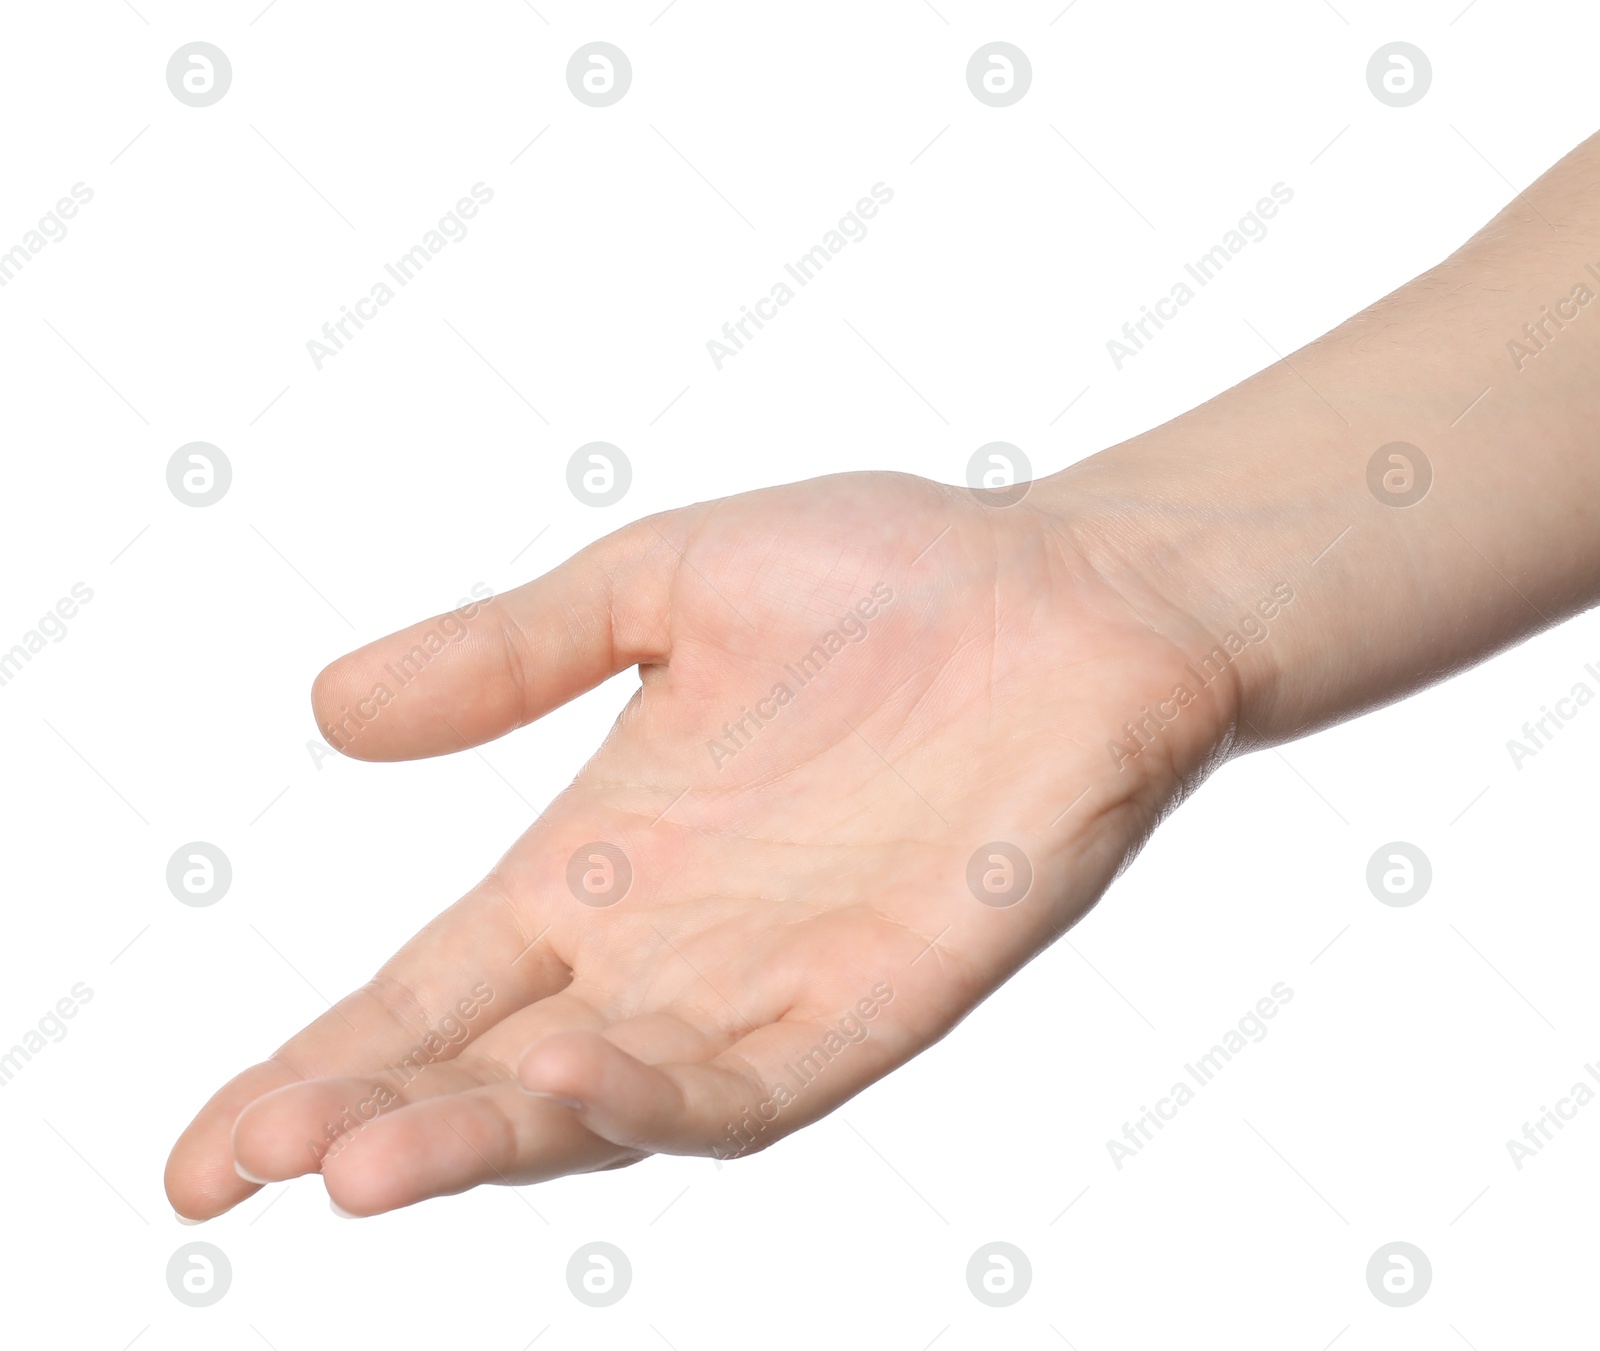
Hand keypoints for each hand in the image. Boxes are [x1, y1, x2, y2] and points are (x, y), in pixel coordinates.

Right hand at [165, 469, 1241, 1218]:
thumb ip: (508, 653)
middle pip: (487, 1069)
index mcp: (599, 859)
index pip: (426, 991)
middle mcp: (667, 947)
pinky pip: (753, 1082)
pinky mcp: (881, 997)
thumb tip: (326, 709)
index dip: (313, 1065)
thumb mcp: (657, 586)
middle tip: (242, 1161)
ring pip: (601, 1103)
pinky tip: (564, 1092)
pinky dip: (653, 1101)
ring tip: (359, 1161)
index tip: (200, 1148)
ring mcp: (771, 981)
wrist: (1074, 592)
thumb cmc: (886, 576)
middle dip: (363, 1119)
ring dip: (484, 1138)